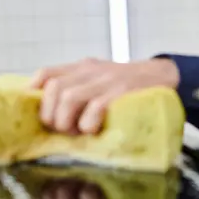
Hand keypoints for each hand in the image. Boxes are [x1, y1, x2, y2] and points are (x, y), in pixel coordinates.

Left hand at [29, 58, 179, 134]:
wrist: (164, 76)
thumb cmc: (129, 86)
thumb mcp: (101, 80)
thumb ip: (80, 88)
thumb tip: (54, 112)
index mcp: (83, 67)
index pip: (48, 73)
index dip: (34, 92)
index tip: (35, 111)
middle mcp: (91, 70)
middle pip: (54, 89)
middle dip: (51, 115)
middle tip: (63, 130)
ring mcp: (106, 80)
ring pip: (69, 98)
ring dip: (67, 121)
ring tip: (77, 131)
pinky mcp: (121, 92)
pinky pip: (95, 108)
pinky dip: (89, 123)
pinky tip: (95, 130)